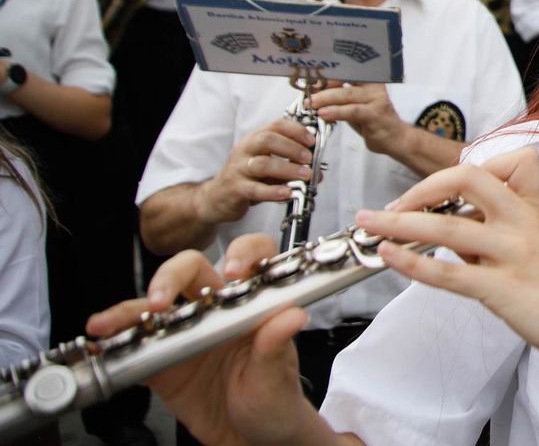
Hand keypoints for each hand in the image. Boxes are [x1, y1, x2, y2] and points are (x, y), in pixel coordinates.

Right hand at [84, 235, 316, 445]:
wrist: (251, 441)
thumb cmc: (274, 402)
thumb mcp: (277, 378)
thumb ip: (277, 347)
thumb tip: (292, 315)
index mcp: (253, 305)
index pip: (251, 259)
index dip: (242, 255)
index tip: (232, 271)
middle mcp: (218, 311)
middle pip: (191, 271)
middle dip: (171, 277)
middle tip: (161, 300)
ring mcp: (187, 334)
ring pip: (155, 305)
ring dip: (131, 308)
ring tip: (111, 322)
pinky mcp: (163, 363)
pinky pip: (136, 345)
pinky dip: (115, 341)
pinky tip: (102, 342)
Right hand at [201, 119, 315, 223]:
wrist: (216, 198)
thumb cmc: (247, 178)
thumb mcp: (268, 167)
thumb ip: (290, 166)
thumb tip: (318, 171)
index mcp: (254, 139)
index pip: (275, 125)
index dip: (296, 130)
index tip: (312, 140)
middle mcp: (244, 150)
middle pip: (267, 140)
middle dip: (292, 147)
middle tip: (309, 159)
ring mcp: (237, 169)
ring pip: (262, 164)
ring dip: (287, 169)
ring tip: (305, 176)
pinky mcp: (234, 189)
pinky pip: (255, 189)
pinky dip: (274, 191)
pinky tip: (288, 193)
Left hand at [308, 81, 405, 155]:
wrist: (395, 138)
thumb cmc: (373, 122)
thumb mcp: (353, 107)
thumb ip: (338, 99)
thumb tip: (315, 92)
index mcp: (367, 80)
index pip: (344, 72)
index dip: (325, 76)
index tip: (309, 82)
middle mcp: (373, 86)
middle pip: (344, 81)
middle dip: (322, 88)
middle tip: (306, 95)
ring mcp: (376, 98)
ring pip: (346, 94)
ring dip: (325, 99)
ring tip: (311, 104)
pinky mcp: (375, 113)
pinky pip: (352, 110)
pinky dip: (336, 112)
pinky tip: (324, 114)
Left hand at [353, 148, 538, 371]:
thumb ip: (502, 224)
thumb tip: (457, 221)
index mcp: (531, 209)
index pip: (507, 162)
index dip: (469, 170)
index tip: (437, 188)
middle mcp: (521, 224)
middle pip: (470, 179)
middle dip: (422, 187)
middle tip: (395, 203)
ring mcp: (512, 254)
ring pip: (448, 227)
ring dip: (400, 223)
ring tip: (371, 224)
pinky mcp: (503, 289)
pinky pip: (450, 273)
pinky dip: (413, 263)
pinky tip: (391, 256)